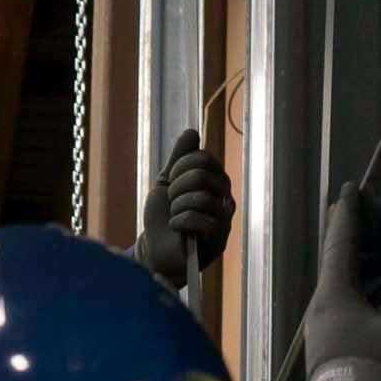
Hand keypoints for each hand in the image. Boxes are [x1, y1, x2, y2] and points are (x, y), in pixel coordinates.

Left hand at [136, 128, 237, 285]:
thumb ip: (179, 158)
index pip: (203, 158)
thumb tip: (192, 132)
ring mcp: (224, 219)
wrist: (155, 249)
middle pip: (201, 175)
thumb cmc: (163, 217)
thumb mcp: (166, 181)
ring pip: (201, 197)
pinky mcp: (219, 240)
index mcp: (215, 181)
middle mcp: (225, 197)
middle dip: (176, 188)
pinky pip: (201, 219)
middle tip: (173, 202)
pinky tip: (177, 229)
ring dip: (177, 207)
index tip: (171, 182)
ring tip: (175, 217)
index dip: (180, 167)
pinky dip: (180, 222)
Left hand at [297, 186, 380, 380]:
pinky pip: (350, 303)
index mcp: (334, 292)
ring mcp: (326, 327)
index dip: (349, 212)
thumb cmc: (372, 371)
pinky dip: (368, 289)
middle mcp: (323, 304)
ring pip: (345, 284)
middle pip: (340, 260)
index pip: (341, 240)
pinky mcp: (334, 346)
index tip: (353, 187)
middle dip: (359, 237)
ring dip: (366, 265)